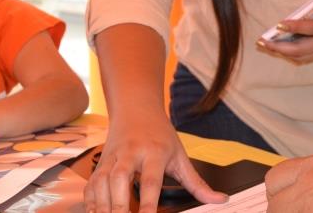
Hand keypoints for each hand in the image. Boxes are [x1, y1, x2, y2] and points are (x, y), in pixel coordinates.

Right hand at [83, 109, 225, 212]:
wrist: (136, 109)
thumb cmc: (160, 135)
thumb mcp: (181, 156)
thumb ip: (197, 183)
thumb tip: (221, 199)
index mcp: (154, 152)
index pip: (152, 180)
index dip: (149, 203)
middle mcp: (130, 154)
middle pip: (119, 180)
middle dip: (118, 205)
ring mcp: (112, 158)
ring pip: (101, 182)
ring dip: (102, 206)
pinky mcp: (99, 164)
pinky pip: (91, 185)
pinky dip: (91, 202)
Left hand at [258, 0, 312, 62]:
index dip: (296, 27)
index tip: (279, 24)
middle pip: (304, 49)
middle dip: (282, 47)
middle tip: (264, 40)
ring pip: (304, 56)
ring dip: (284, 53)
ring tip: (267, 45)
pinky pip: (309, 57)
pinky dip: (293, 55)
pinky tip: (280, 49)